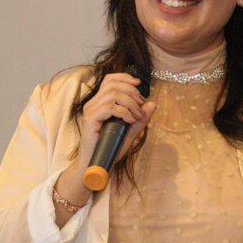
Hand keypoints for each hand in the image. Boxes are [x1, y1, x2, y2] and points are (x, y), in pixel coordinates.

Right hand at [53, 71, 155, 219]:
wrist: (97, 165)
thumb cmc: (111, 148)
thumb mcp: (130, 131)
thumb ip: (141, 118)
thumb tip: (152, 103)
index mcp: (99, 102)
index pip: (110, 79)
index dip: (125, 78)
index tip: (139, 84)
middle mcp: (92, 104)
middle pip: (113, 84)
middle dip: (132, 92)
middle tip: (140, 107)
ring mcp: (90, 111)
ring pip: (113, 95)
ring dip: (131, 103)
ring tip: (136, 116)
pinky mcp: (90, 120)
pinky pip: (110, 107)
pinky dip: (124, 112)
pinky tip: (130, 120)